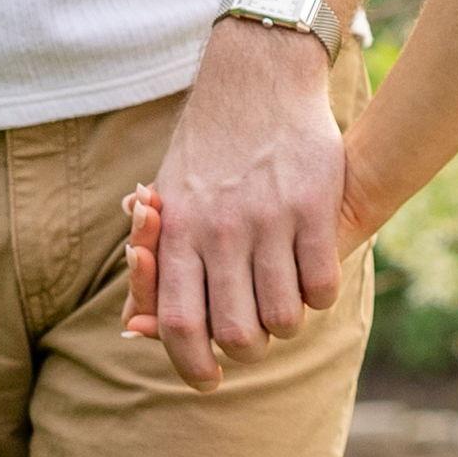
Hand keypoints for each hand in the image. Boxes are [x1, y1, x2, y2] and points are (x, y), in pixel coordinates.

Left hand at [128, 20, 345, 390]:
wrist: (257, 78)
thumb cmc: (207, 149)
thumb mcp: (167, 198)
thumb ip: (157, 264)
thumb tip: (136, 328)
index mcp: (178, 232)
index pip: (179, 323)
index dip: (191, 365)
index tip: (206, 379)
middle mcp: (220, 231)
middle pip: (235, 333)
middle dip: (246, 351)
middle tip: (253, 338)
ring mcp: (268, 220)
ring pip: (282, 317)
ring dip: (285, 324)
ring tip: (284, 304)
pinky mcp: (312, 207)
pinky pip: (321, 284)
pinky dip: (319, 296)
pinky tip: (312, 276)